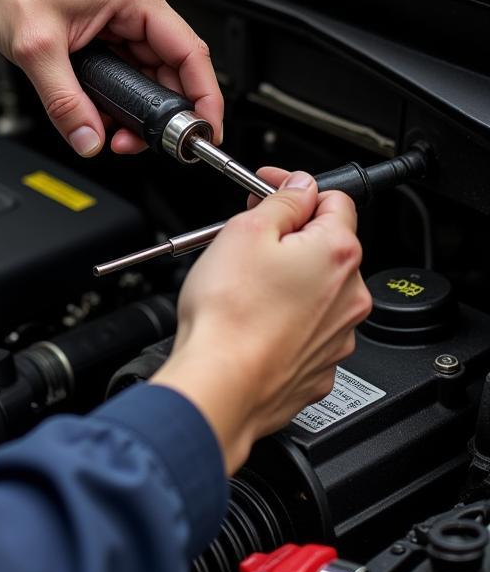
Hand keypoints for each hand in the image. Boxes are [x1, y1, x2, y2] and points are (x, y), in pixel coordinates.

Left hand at [0, 0, 221, 156]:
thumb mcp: (37, 51)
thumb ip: (64, 102)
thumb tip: (89, 139)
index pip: (189, 53)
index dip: (204, 97)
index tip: (207, 129)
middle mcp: (137, 7)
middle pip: (173, 71)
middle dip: (161, 115)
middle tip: (140, 143)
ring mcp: (126, 22)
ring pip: (151, 79)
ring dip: (138, 112)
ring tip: (117, 135)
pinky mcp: (111, 37)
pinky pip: (129, 77)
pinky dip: (121, 103)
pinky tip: (105, 118)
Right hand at [155, 170, 371, 474]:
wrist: (221, 383)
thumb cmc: (229, 314)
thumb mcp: (245, 231)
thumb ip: (282, 201)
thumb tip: (300, 187)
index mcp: (337, 253)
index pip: (334, 199)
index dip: (296, 188)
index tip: (270, 189)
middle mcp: (350, 296)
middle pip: (325, 248)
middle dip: (290, 238)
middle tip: (247, 241)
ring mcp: (338, 336)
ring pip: (316, 292)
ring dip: (287, 282)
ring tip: (243, 288)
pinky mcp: (318, 367)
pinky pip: (306, 331)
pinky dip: (284, 322)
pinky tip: (253, 322)